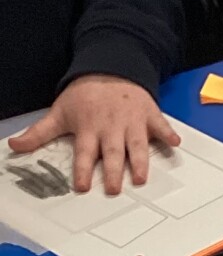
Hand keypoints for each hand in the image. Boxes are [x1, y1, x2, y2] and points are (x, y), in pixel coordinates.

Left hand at [8, 76, 180, 194]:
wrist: (109, 66)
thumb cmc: (84, 95)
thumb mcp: (59, 111)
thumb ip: (39, 133)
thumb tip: (14, 146)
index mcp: (89, 128)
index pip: (85, 152)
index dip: (83, 169)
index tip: (83, 187)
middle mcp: (110, 127)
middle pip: (112, 152)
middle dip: (113, 171)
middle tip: (114, 189)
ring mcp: (131, 121)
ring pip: (136, 144)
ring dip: (140, 160)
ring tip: (141, 178)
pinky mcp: (148, 114)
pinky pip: (160, 125)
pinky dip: (168, 133)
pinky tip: (174, 143)